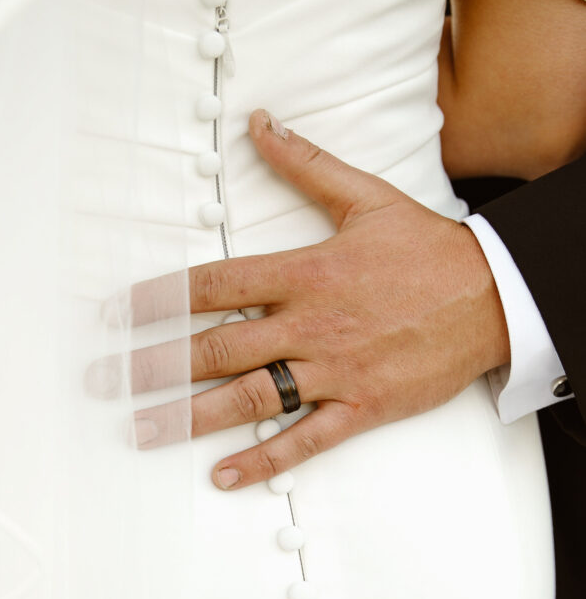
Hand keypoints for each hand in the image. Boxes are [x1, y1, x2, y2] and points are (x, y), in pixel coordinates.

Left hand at [90, 109, 510, 490]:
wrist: (493, 297)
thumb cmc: (426, 249)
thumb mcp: (366, 197)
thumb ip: (306, 164)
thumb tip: (260, 124)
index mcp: (304, 272)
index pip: (213, 286)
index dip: (157, 300)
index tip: (114, 315)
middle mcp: (309, 324)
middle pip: (215, 347)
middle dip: (153, 365)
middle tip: (104, 381)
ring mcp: (334, 369)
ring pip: (249, 397)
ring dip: (188, 416)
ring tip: (140, 428)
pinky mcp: (361, 405)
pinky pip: (305, 439)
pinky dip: (263, 459)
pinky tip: (223, 474)